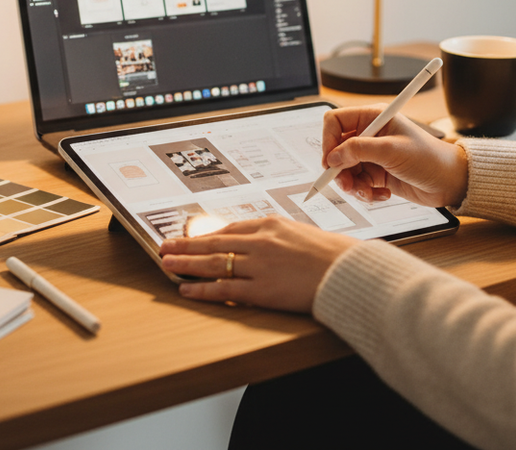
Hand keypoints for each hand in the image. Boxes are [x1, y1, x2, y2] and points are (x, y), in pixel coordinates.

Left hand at [160, 217, 358, 311]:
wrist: (350, 272)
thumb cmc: (332, 254)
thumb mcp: (300, 233)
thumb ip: (276, 236)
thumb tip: (257, 242)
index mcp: (270, 225)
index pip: (228, 228)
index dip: (204, 234)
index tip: (189, 236)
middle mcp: (260, 242)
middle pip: (213, 243)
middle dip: (185, 245)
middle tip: (165, 246)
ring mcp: (259, 265)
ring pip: (213, 263)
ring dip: (186, 264)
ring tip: (167, 264)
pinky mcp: (262, 289)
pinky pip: (224, 289)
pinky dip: (201, 289)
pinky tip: (186, 289)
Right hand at [322, 107, 468, 207]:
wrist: (450, 182)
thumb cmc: (430, 158)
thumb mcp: (392, 151)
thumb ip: (359, 150)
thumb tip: (333, 156)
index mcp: (374, 118)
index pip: (336, 121)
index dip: (329, 140)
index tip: (330, 160)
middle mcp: (370, 135)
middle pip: (336, 149)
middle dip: (340, 169)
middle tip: (346, 184)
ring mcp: (372, 155)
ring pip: (344, 170)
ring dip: (353, 185)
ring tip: (368, 192)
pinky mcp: (376, 174)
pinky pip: (357, 183)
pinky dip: (365, 192)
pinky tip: (381, 194)